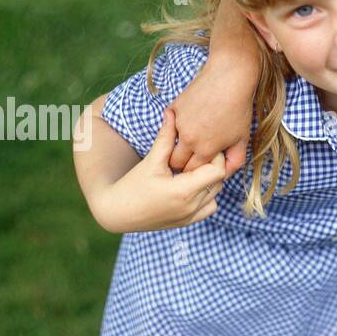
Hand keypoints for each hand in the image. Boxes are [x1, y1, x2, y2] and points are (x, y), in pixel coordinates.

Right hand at [94, 108, 226, 232]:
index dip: (215, 157)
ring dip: (210, 180)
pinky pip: (209, 207)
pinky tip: (191, 186)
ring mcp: (190, 217)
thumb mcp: (151, 160)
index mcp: (184, 190)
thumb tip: (172, 113)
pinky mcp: (187, 222)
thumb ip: (166, 138)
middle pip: (219, 181)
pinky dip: (206, 196)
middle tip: (199, 155)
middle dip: (212, 166)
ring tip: (192, 170)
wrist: (117, 212)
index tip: (204, 147)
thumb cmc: (132, 185)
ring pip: (216, 193)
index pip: (218, 171)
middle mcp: (191, 206)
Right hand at [167, 55, 253, 177]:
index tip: (199, 168)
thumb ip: (234, 161)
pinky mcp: (173, 108)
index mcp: (205, 149)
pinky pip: (170, 124)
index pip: (191, 172)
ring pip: (171, 144)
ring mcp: (178, 122)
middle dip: (183, 163)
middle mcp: (189, 139)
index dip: (195, 172)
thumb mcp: (242, 139)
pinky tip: (192, 117)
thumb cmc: (239, 109)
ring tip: (196, 134)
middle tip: (193, 156)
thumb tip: (225, 175)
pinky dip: (177, 124)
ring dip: (180, 144)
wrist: (229, 77)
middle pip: (176, 162)